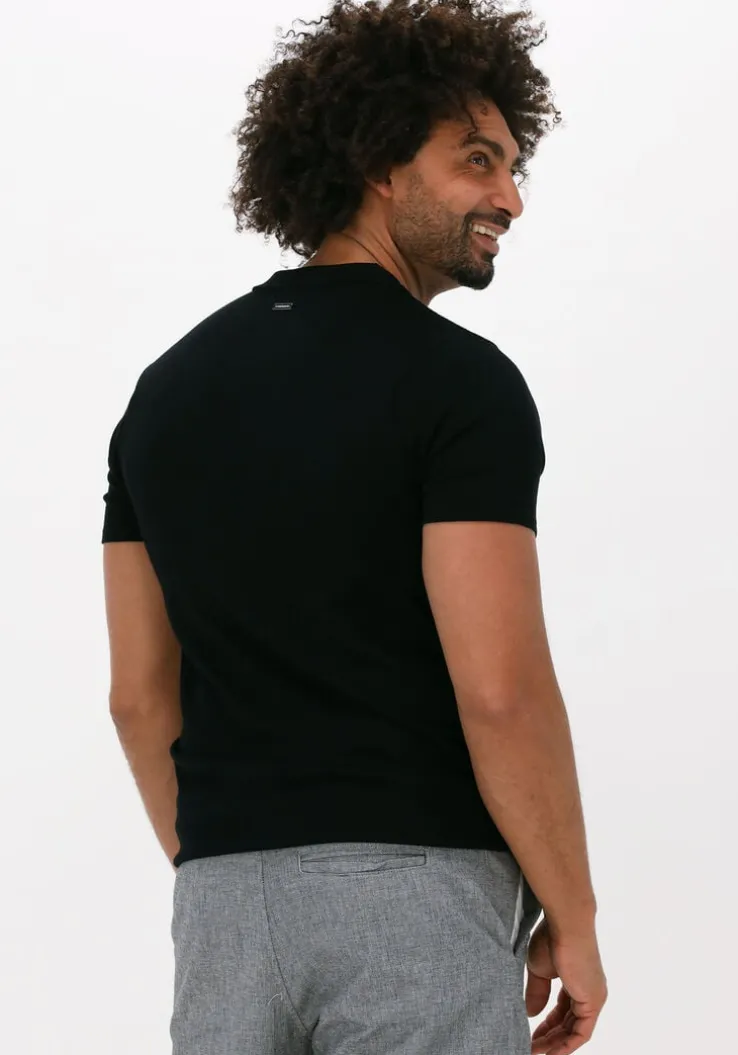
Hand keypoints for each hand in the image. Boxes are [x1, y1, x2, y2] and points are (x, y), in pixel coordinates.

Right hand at [525, 917, 607, 1053]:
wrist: (565, 925)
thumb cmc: (551, 938)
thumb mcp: (539, 970)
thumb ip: (537, 993)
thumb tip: (531, 1014)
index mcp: (577, 980)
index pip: (562, 1010)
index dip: (546, 1023)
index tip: (530, 1031)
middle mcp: (588, 991)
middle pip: (568, 1023)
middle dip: (549, 1037)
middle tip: (531, 1047)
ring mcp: (593, 997)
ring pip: (574, 1030)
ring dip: (555, 1044)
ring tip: (535, 1052)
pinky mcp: (593, 1002)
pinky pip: (581, 1033)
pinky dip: (567, 1045)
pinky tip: (552, 1053)